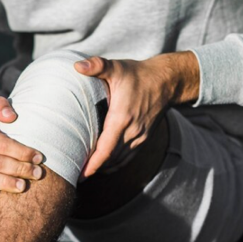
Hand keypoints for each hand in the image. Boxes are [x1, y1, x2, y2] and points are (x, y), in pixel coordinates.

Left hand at [73, 51, 199, 176]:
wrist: (167, 81)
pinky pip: (129, 157)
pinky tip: (105, 166)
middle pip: (110, 159)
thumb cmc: (139, 74)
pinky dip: (116, 164)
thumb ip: (97, 66)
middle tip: (75, 175)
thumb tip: (77, 66)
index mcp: (122, 118)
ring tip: (86, 173)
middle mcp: (132, 132)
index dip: (93, 165)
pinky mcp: (144, 138)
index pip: (106, 150)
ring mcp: (139, 137)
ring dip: (104, 168)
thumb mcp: (117, 67)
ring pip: (119, 160)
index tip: (81, 174)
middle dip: (93, 169)